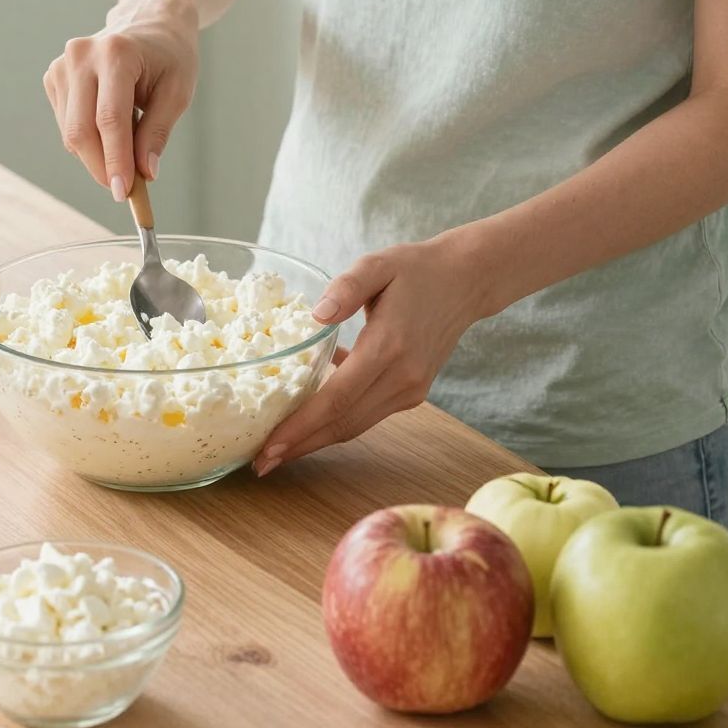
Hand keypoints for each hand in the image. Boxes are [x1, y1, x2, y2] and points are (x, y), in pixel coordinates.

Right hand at [43, 0, 198, 199]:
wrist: (151, 23)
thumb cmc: (170, 57)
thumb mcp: (177, 93)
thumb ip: (157, 132)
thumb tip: (144, 173)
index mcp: (116, 53)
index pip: (109, 119)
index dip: (115, 160)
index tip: (125, 192)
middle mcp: (81, 56)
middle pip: (81, 129)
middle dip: (101, 167)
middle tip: (125, 190)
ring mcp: (62, 65)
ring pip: (71, 132)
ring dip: (96, 156)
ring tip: (126, 154)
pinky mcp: (54, 77)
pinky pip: (67, 124)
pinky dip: (88, 141)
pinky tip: (111, 132)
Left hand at [252, 233, 486, 473]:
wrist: (466, 281)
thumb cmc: (416, 269)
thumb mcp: (378, 265)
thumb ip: (347, 287)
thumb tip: (317, 316)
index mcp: (388, 347)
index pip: (337, 399)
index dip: (300, 427)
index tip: (269, 447)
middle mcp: (402, 377)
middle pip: (343, 423)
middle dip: (300, 445)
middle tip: (261, 462)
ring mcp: (410, 390)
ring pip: (355, 425)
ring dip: (316, 440)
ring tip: (278, 450)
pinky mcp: (413, 392)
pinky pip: (367, 414)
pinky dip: (337, 421)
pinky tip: (309, 418)